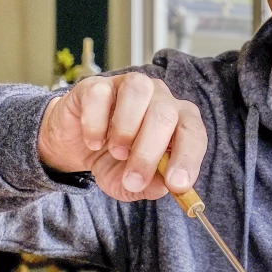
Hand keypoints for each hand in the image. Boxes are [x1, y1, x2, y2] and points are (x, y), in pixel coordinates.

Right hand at [37, 73, 206, 201]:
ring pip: (138, 92)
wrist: (78, 149)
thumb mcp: (135, 185)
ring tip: (117, 153)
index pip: (193, 132)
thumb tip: (164, 186)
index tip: (176, 184)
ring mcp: (128, 86)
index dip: (188, 157)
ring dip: (126, 129)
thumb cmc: (116, 163)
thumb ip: (152, 186)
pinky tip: (93, 142)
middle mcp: (160, 98)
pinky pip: (100, 94)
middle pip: (165, 114)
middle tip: (134, 180)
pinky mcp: (96, 85)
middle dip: (149, 152)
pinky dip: (95, 123)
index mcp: (179, 120)